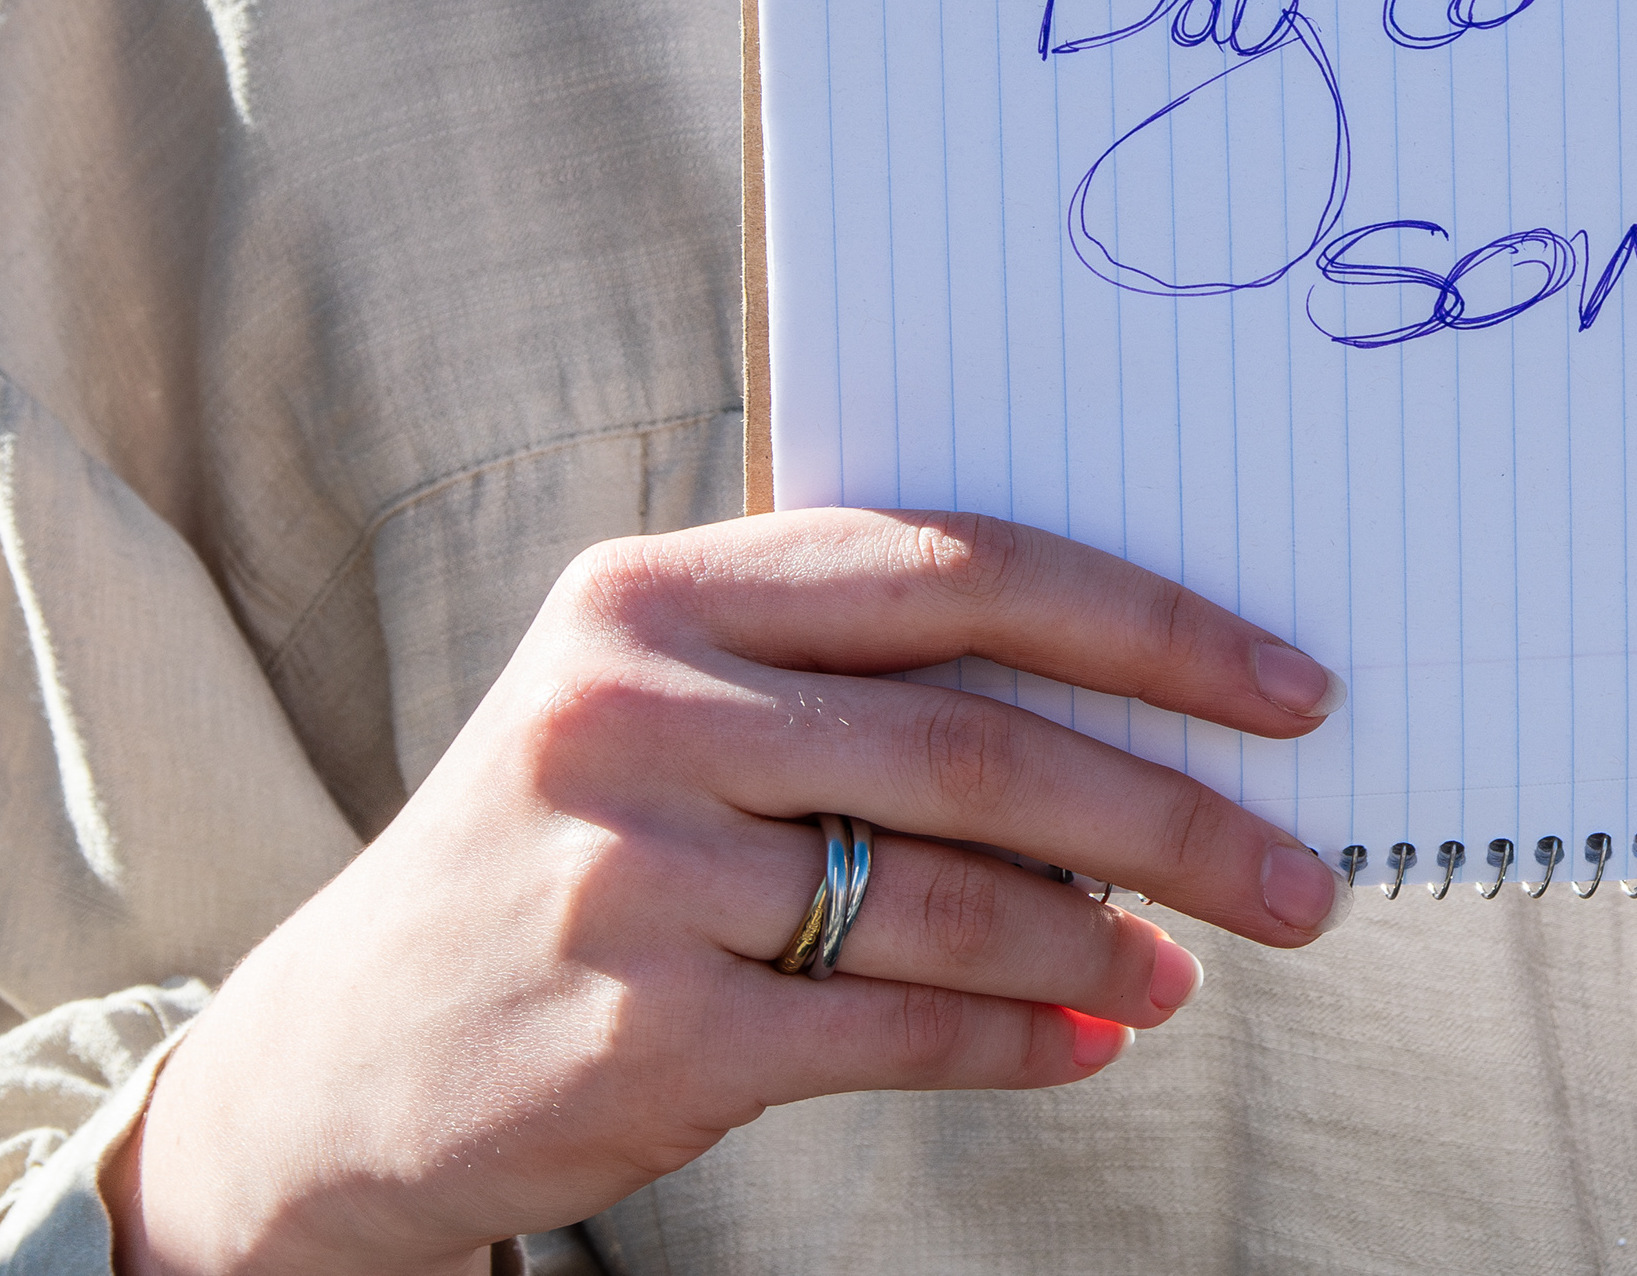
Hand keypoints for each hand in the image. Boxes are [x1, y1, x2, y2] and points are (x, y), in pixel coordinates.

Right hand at [105, 510, 1344, 1275]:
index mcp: (663, 592)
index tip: (1291, 688)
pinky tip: (1085, 1040)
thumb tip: (1157, 727)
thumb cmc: (574, 856)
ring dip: (1105, 941)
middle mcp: (636, 708)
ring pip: (952, 895)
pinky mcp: (639, 1026)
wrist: (333, 1067)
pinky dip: (1018, 1037)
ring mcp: (631, 870)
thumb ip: (864, 686)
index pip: (963, 569)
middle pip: (983, 741)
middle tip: (1302, 873)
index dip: (1153, 627)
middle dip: (1177, 813)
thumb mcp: (673, 716)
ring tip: (1186, 971)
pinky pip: (894, 1025)